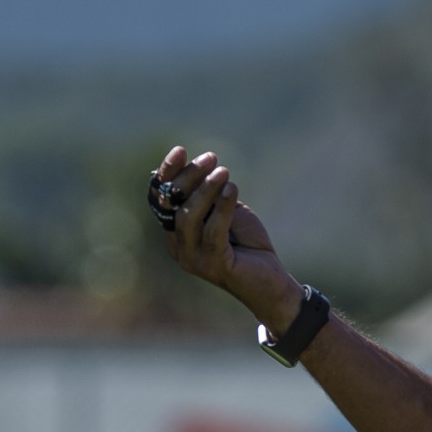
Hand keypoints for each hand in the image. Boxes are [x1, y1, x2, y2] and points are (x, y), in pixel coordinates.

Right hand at [153, 146, 299, 327]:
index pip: (161, 199)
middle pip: (172, 205)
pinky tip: (232, 190)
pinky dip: (222, 207)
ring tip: (223, 172)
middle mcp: (179, 247)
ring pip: (189, 218)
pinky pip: (213, 231)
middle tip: (211, 158)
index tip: (180, 150)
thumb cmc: (247, 244)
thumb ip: (209, 197)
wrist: (271, 281)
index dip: (168, 173)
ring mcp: (194, 259)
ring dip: (206, 190)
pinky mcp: (215, 266)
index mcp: (177, 233)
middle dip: (189, 177)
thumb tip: (198, 168)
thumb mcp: (226, 212)